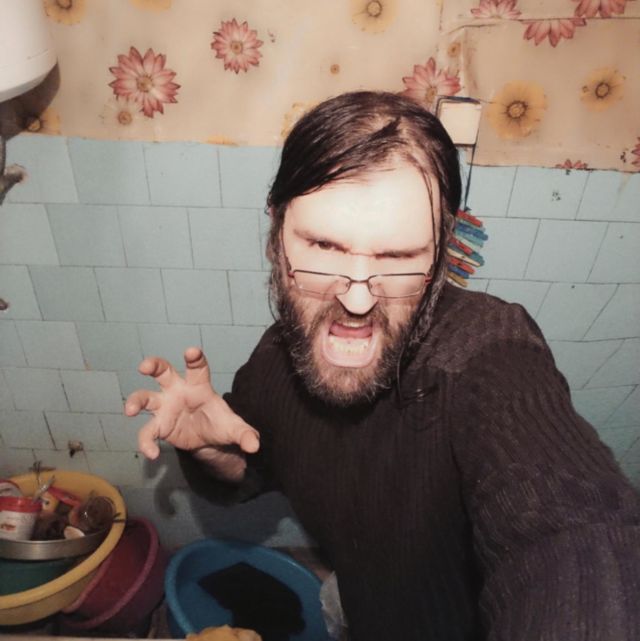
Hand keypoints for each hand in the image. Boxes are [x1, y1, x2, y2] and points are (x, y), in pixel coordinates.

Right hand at [124, 347, 259, 460]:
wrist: (208, 440)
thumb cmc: (219, 423)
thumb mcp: (234, 428)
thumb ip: (244, 434)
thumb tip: (255, 445)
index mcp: (199, 385)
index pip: (197, 367)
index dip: (194, 358)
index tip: (192, 351)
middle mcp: (178, 391)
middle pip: (162, 372)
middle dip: (153, 365)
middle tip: (144, 366)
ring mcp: (165, 407)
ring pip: (145, 397)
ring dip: (135, 401)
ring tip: (129, 410)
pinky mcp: (158, 425)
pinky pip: (147, 432)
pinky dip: (146, 443)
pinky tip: (152, 454)